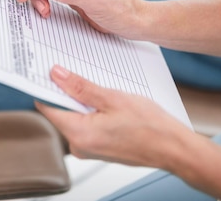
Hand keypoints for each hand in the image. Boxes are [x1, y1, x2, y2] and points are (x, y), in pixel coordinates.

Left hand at [36, 65, 195, 168]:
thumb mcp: (113, 98)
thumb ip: (81, 87)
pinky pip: (86, 124)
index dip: (46, 86)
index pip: (47, 107)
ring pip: (75, 116)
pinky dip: (92, 110)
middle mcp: (79, 145)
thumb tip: (57, 75)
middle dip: (67, 91)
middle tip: (78, 71)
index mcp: (79, 134)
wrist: (174, 149)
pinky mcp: (98, 147)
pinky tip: (106, 101)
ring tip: (99, 87)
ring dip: (82, 100)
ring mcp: (89, 148)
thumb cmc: (151, 127)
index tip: (48, 70)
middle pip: (61, 111)